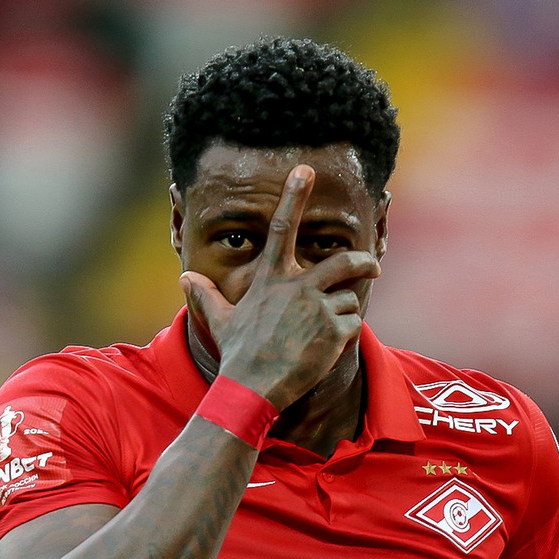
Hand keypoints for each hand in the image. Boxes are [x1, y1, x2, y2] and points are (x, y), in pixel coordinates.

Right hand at [180, 165, 380, 410]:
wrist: (253, 388)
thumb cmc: (237, 355)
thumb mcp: (220, 322)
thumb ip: (206, 298)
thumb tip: (186, 280)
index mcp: (270, 278)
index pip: (281, 227)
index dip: (293, 195)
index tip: (305, 170)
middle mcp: (297, 286)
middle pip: (343, 261)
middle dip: (362, 261)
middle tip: (372, 266)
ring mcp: (318, 307)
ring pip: (349, 298)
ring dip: (344, 314)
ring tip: (325, 335)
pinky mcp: (334, 330)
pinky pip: (353, 324)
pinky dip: (346, 336)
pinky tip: (327, 351)